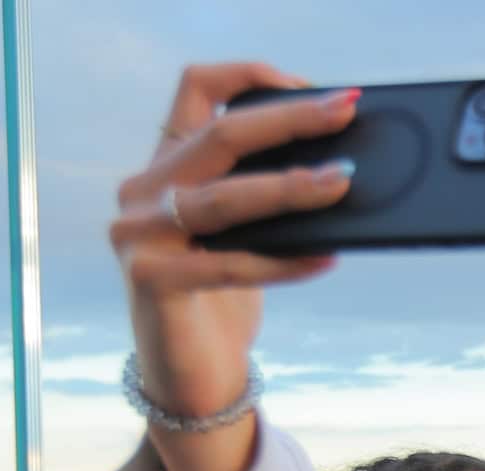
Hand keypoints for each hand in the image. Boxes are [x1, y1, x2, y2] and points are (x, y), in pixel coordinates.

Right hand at [108, 63, 362, 470]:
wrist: (189, 379)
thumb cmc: (224, 301)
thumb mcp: (242, 234)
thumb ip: (264, 195)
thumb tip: (339, 165)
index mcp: (166, 166)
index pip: (198, 90)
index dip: (254, 76)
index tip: (314, 88)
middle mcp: (143, 191)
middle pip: (221, 133)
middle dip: (290, 119)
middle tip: (345, 112)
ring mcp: (139, 234)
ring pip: (225, 196)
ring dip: (292, 187)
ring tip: (343, 181)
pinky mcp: (150, 281)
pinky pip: (230, 264)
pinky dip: (284, 261)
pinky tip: (327, 258)